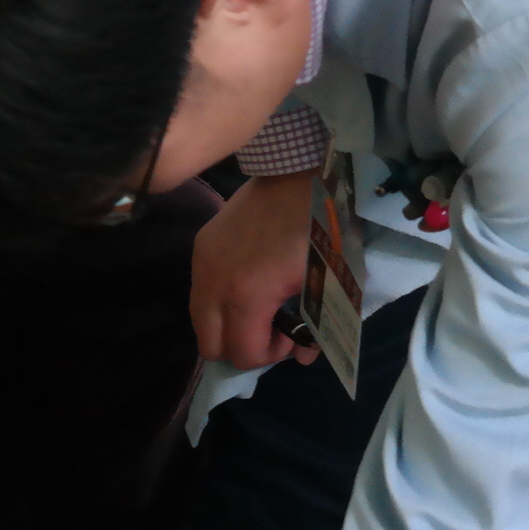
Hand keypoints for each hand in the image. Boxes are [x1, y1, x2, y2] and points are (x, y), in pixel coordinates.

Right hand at [191, 171, 317, 369]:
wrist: (295, 174)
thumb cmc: (320, 228)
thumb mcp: (328, 282)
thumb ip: (316, 326)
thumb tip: (304, 355)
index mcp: (246, 295)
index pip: (242, 354)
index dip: (269, 355)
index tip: (290, 333)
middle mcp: (213, 283)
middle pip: (210, 347)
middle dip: (242, 347)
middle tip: (270, 327)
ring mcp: (202, 263)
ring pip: (199, 321)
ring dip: (227, 325)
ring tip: (257, 307)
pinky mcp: (200, 246)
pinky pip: (200, 291)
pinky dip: (219, 300)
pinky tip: (246, 281)